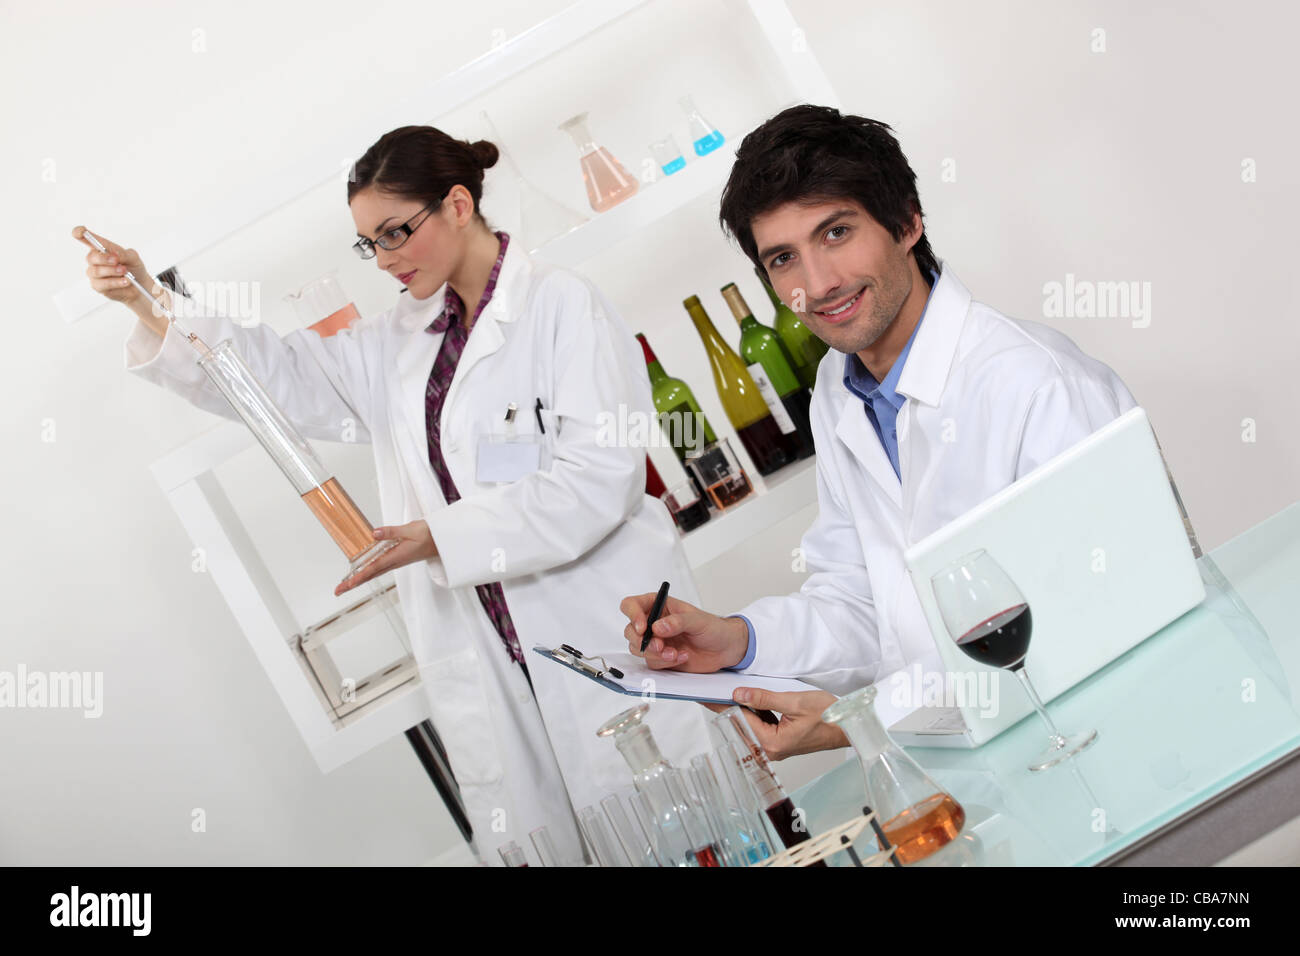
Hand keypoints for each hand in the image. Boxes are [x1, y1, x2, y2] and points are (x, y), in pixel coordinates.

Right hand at [72, 226, 169, 322]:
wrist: (141, 285)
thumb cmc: (134, 267)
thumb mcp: (133, 257)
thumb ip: (123, 254)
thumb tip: (114, 254)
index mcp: (101, 248)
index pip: (86, 238)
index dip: (80, 233)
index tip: (80, 231)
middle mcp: (95, 260)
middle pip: (91, 257)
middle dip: (104, 258)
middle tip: (117, 260)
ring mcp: (94, 273)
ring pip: (96, 271)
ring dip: (112, 271)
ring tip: (125, 271)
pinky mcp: (97, 286)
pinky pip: (102, 284)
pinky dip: (115, 282)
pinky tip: (125, 281)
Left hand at [335, 520, 438, 595]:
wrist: (442, 541)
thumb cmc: (428, 534)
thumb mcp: (410, 530)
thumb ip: (391, 532)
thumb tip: (373, 534)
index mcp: (396, 557)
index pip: (372, 568)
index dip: (358, 576)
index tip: (347, 584)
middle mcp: (394, 562)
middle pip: (369, 575)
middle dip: (353, 583)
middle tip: (338, 591)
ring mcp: (395, 562)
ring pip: (373, 572)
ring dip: (358, 579)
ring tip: (345, 585)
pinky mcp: (397, 559)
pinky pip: (379, 567)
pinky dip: (368, 572)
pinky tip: (362, 572)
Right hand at [619, 593, 748, 672]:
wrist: (725, 649)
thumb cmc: (713, 627)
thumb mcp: (698, 620)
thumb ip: (678, 622)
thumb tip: (657, 627)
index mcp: (658, 606)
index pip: (632, 605)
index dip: (632, 615)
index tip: (642, 627)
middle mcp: (653, 623)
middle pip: (630, 631)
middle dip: (642, 641)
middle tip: (659, 646)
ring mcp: (656, 641)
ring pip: (638, 649)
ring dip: (655, 654)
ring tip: (675, 653)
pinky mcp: (660, 658)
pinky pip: (652, 662)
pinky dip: (665, 662)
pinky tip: (682, 657)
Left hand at [704, 688, 845, 760]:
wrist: (849, 726)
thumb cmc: (829, 717)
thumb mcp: (794, 701)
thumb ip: (764, 698)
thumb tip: (740, 695)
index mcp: (772, 743)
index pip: (740, 720)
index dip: (723, 705)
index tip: (707, 696)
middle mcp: (772, 749)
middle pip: (742, 725)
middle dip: (729, 707)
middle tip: (714, 691)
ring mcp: (776, 747)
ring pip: (751, 726)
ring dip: (742, 710)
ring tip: (730, 692)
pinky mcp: (781, 741)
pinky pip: (762, 727)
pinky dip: (755, 713)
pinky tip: (751, 701)